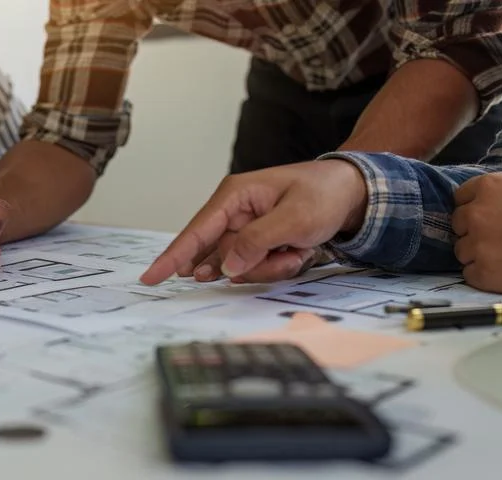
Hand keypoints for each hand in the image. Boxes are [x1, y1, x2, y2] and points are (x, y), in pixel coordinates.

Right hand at [141, 160, 367, 284]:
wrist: (351, 192)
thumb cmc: (323, 194)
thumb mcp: (294, 218)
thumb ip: (256, 242)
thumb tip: (226, 266)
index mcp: (234, 196)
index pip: (196, 231)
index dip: (173, 257)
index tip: (150, 277)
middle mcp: (232, 212)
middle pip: (220, 257)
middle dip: (254, 265)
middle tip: (287, 252)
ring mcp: (243, 229)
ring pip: (238, 267)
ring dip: (270, 266)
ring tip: (298, 248)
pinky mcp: (255, 242)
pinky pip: (254, 267)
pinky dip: (277, 266)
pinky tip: (296, 250)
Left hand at [452, 170, 501, 296]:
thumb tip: (495, 184)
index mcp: (491, 186)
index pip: (460, 197)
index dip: (475, 207)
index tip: (492, 217)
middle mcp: (478, 213)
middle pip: (458, 224)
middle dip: (474, 230)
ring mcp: (479, 245)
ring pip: (462, 250)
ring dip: (478, 253)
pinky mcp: (484, 273)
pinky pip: (469, 274)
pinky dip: (483, 275)